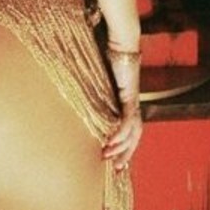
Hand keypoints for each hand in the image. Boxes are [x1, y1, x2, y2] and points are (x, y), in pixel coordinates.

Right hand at [103, 40, 141, 168]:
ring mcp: (132, 100)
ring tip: (110, 157)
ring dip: (123, 147)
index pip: (129, 129)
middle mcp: (132, 103)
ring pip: (133, 131)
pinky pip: (128, 119)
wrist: (121, 41)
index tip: (115, 160)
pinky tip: (112, 142)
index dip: (124, 145)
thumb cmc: (109, 55)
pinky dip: (121, 133)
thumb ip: (91, 88)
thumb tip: (74, 92)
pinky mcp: (129, 95)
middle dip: (126, 153)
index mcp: (125, 101)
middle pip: (135, 135)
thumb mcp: (97, 78)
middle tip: (117, 168)